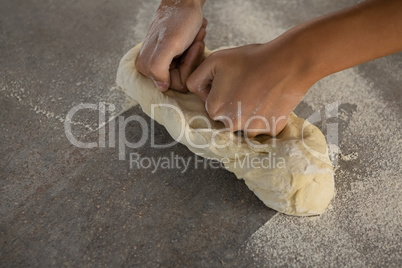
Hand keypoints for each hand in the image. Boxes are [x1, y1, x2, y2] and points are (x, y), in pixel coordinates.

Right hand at [136, 0, 205, 91]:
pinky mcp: (172, 56)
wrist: (185, 2)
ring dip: (195, 53)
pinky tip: (197, 37)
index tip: (192, 48)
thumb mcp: (169, 44)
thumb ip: (158, 68)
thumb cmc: (179, 20)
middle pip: (181, 78)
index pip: (174, 84)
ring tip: (197, 38)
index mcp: (146, 66)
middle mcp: (151, 66)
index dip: (187, 67)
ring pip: (187, 71)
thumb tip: (161, 87)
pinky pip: (189, 63)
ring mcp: (162, 61)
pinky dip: (196, 49)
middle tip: (196, 42)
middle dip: (192, 60)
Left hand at [187, 37, 315, 136]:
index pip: (211, 104)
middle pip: (227, 116)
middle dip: (233, 103)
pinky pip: (263, 125)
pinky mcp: (271, 130)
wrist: (288, 62)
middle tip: (248, 84)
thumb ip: (196, 78)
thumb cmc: (251, 59)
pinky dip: (265, 114)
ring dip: (249, 111)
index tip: (233, 80)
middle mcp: (231, 125)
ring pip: (245, 122)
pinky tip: (270, 98)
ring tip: (260, 91)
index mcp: (215, 110)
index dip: (220, 90)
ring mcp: (252, 129)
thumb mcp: (215, 60)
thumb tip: (196, 93)